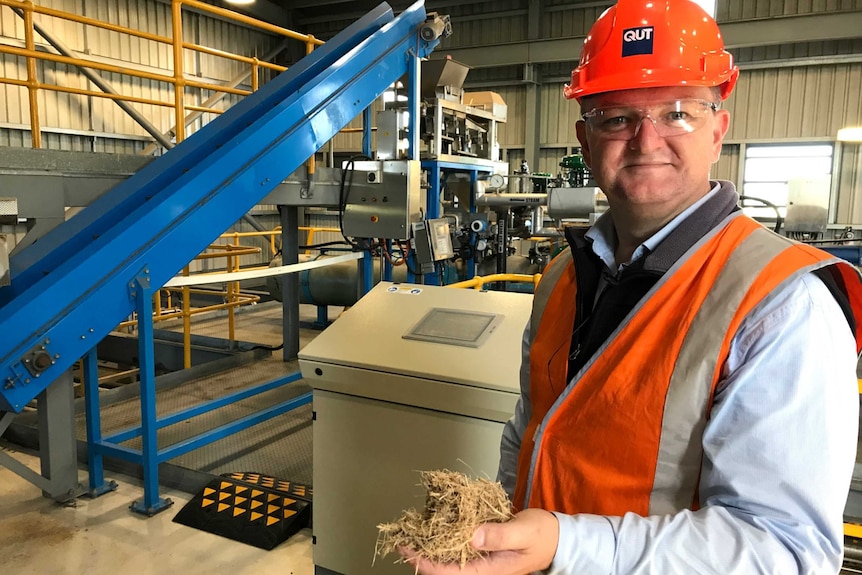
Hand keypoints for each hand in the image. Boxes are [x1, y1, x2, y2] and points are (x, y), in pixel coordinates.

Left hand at [399, 508, 559, 574]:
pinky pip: (457, 549)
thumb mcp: (524, 532)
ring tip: (410, 532)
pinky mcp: (482, 550)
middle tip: (400, 537)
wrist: (557, 539)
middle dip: (420, 556)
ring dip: (429, 548)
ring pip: (448, 560)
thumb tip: (473, 537)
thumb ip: (500, 535)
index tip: (406, 548)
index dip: (423, 563)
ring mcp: (481, 561)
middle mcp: (481, 569)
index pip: (448, 574)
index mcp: (489, 571)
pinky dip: (442, 539)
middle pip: (443, 569)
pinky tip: (432, 527)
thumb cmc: (542, 535)